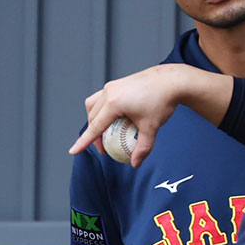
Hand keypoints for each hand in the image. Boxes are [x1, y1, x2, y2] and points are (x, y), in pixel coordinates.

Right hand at [68, 64, 232, 167]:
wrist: (172, 80)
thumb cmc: (162, 102)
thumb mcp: (152, 127)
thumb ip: (143, 147)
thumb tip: (136, 164)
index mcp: (114, 103)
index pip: (95, 126)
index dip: (84, 141)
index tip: (73, 151)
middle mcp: (109, 92)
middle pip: (92, 117)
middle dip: (93, 134)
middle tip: (105, 148)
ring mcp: (112, 86)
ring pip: (93, 105)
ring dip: (95, 120)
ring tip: (106, 133)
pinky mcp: (117, 83)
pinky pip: (102, 98)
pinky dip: (102, 110)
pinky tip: (114, 118)